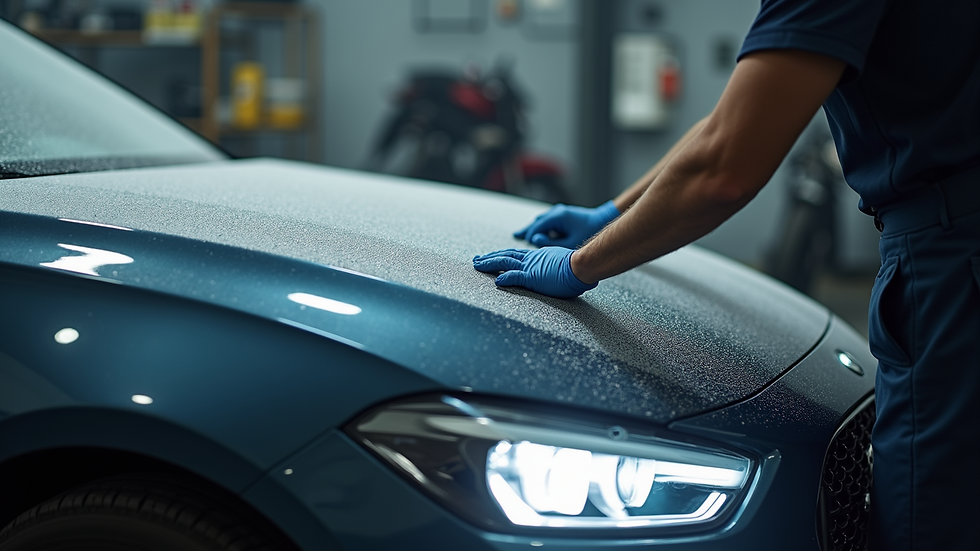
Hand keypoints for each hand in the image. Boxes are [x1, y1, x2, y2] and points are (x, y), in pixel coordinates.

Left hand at [472, 247, 596, 298]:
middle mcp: (531, 259)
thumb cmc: (579, 269)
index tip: (492, 256)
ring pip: (504, 262)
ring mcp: (531, 267)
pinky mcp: (533, 277)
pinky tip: (496, 281)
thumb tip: (564, 276)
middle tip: (476, 259)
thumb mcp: (564, 267)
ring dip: (489, 263)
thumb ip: (558, 271)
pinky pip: (514, 276)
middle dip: (489, 257)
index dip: (502, 255)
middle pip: (505, 256)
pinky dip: (504, 278)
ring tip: (477, 265)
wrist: (584, 265)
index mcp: (538, 257)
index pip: (515, 255)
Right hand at [513, 200, 619, 247]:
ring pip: (542, 219)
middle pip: (537, 221)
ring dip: (534, 227)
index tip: (525, 244)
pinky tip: (540, 230)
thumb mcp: (569, 242)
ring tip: (524, 233)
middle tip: (516, 235)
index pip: (537, 227)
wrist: (604, 219)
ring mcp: (561, 212)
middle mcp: (557, 212)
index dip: (530, 236)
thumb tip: (536, 240)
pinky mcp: (565, 214)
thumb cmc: (589, 232)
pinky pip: (549, 220)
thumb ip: (550, 242)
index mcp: (557, 217)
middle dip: (527, 229)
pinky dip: (542, 225)